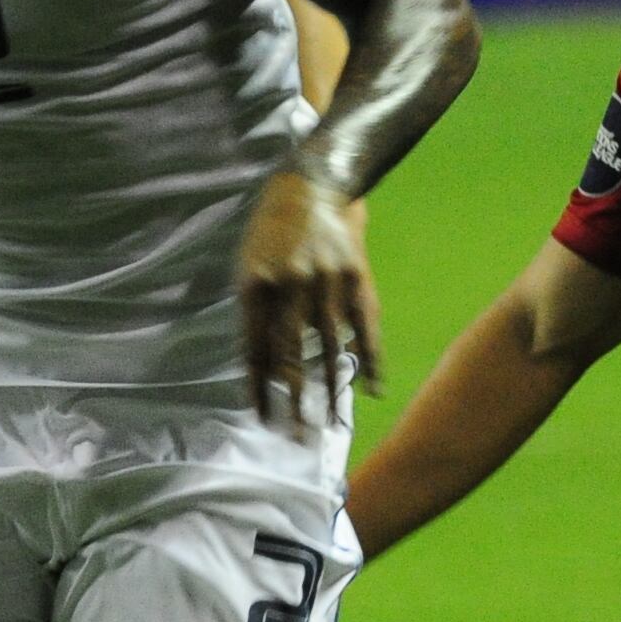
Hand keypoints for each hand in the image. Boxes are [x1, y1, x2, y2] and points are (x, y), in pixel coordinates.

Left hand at [236, 168, 377, 430]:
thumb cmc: (270, 232)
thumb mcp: (248, 267)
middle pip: (290, 355)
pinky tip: (372, 389)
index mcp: (256, 285)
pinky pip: (365, 328)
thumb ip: (254, 314)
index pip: (255, 350)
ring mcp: (326, 282)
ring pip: (328, 347)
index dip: (258, 388)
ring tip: (332, 424)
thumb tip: (261, 367)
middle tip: (296, 437)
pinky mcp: (356, 278)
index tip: (262, 420)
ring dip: (330, 389)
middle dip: (292, 401)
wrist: (311, 184)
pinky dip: (370, 360)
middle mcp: (290, 286)